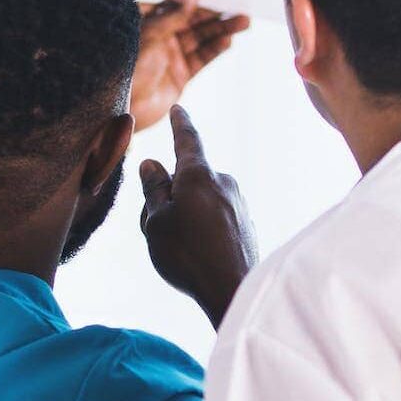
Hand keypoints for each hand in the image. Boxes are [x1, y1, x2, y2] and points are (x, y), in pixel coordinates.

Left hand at [132, 0, 251, 130]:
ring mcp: (171, 56)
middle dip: (214, 12)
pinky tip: (228, 40)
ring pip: (201, 38)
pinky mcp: (180, 76)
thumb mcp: (148, 37)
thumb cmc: (125, 70)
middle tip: (236, 3)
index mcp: (145, 23)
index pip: (172, 3)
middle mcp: (159, 37)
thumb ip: (171, 15)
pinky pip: (201, 59)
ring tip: (243, 21)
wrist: (121, 111)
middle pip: (192, 20)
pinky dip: (215, 49)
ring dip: (222, 29)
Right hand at [141, 107, 257, 328]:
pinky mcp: (246, 225)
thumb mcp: (156, 221)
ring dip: (186, 215)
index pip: (187, 140)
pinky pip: (217, 219)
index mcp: (199, 175)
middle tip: (154, 227)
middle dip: (170, 196)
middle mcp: (224, 183)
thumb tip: (153, 164)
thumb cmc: (187, 255)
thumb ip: (153, 189)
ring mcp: (239, 204)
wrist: (232, 290)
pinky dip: (204, 229)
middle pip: (189, 180)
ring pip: (202, 201)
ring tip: (177, 248)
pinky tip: (200, 256)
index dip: (180, 124)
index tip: (179, 110)